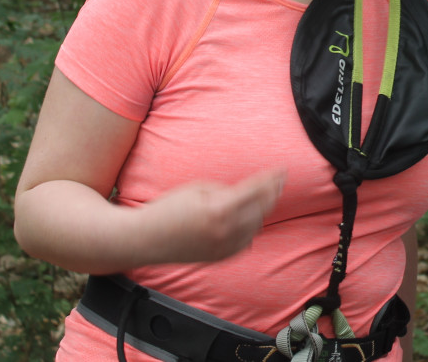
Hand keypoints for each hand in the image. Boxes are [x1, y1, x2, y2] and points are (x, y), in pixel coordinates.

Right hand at [134, 169, 284, 265]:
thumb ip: (227, 190)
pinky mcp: (220, 257)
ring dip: (263, 209)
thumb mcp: (198, 189)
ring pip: (256, 225)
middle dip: (272, 192)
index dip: (271, 178)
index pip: (256, 190)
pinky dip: (251, 228)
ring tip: (268, 195)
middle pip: (262, 208)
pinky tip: (252, 217)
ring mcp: (224, 247)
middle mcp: (226, 231)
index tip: (281, 170)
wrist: (146, 239)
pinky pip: (246, 241)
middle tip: (279, 180)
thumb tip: (248, 192)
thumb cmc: (168, 208)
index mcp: (220, 209)